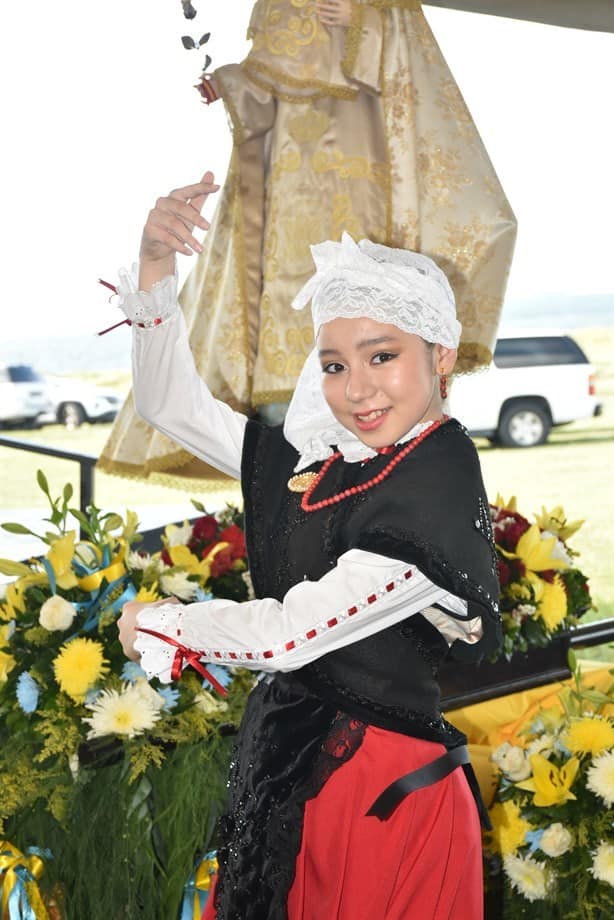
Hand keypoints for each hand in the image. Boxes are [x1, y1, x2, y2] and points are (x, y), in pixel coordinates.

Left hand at [118, 596, 181, 660]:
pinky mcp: (127, 652)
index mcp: (129, 607)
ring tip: (158, 642)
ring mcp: (122, 638)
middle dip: (143, 628)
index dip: (148, 613)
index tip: (158, 618)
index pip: (136, 609)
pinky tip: (155, 652)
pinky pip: (136, 652)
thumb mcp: (170, 603)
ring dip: (143, 640)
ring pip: (132, 639)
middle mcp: (121, 622)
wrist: (162, 634)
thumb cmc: (166, 614)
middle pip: (133, 624)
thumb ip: (169, 604)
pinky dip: (144, 652)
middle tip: (158, 631)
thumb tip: (176, 606)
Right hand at [138, 171, 219, 288]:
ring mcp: (154, 216)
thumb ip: (199, 196)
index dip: (202, 187)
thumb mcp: (190, 214)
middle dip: (195, 218)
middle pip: (180, 207)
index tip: (218, 187)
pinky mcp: (149, 229)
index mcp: (173, 197)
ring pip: (174, 224)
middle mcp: (162, 203)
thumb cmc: (177, 228)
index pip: (188, 190)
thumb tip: (211, 173)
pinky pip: (167, 237)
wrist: (159, 249)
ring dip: (189, 238)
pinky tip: (189, 252)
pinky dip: (180, 246)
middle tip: (208, 227)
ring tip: (200, 249)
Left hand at [316, 0, 350, 26]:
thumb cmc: (350, 10)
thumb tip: (328, 0)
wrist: (355, 21)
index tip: (322, 0)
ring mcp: (341, 17)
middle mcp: (342, 10)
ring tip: (315, 11)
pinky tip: (320, 20)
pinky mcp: (340, 24)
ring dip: (322, 13)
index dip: (326, 0)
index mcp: (344, 3)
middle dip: (322, 6)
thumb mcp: (346, 3)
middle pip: (329, 7)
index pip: (333, 0)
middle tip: (315, 4)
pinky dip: (326, 21)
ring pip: (329, 15)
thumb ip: (338, 1)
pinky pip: (331, 23)